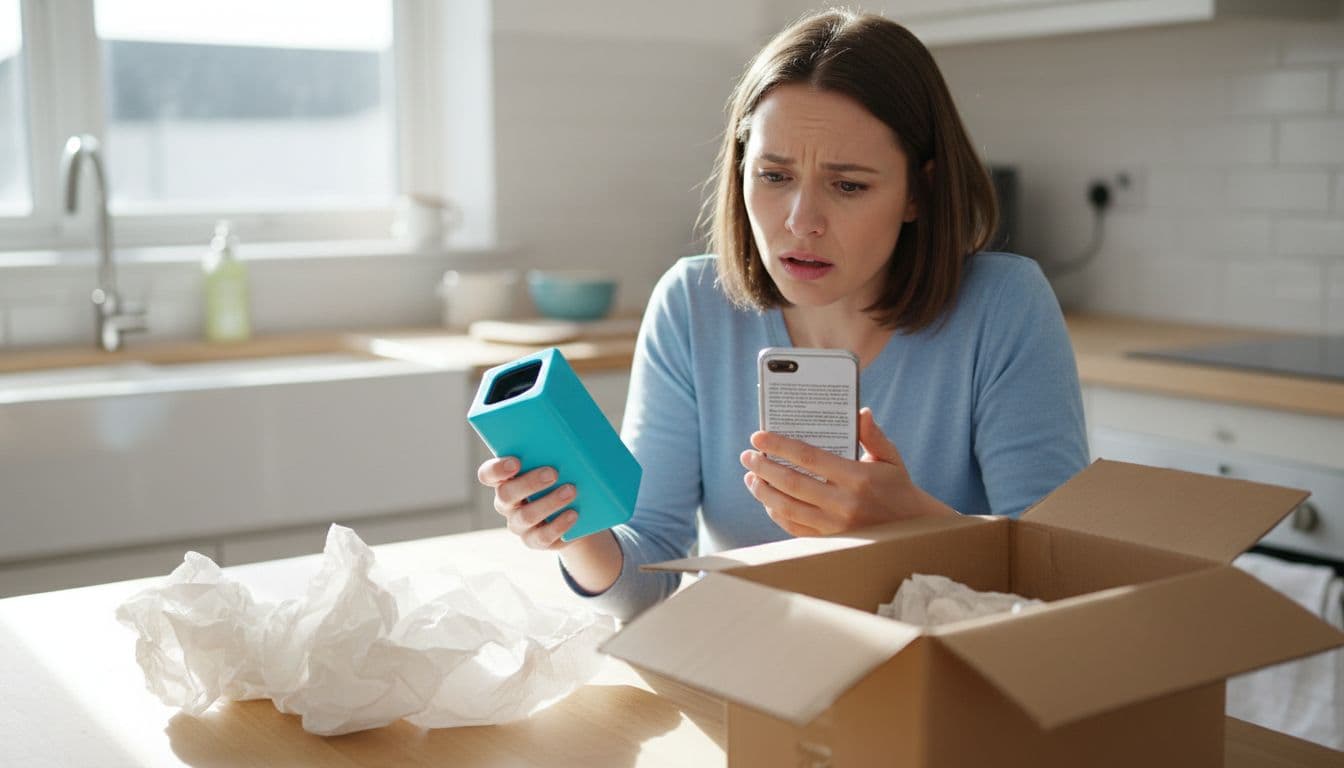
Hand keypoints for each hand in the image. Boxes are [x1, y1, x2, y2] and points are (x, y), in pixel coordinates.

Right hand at [476, 456, 578, 549]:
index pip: (488, 474)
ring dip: (549, 502)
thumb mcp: (555, 465)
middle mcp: (506, 503)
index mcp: (505, 479)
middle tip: (553, 473)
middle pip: (506, 494)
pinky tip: (573, 514)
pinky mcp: (534, 540)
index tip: (516, 462)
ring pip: (526, 516)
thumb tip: (570, 441)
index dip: (497, 469)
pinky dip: (558, 525)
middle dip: (529, 483)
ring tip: (571, 491)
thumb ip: (551, 454)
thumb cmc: (561, 479)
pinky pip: (542, 536)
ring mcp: (518, 524)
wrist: (574, 512)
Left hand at [740, 407, 955, 535]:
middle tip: (747, 456)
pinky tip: (767, 500)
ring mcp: (835, 525)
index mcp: (857, 477)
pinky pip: (795, 527)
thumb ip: (873, 434)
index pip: (809, 457)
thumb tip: (861, 412)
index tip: (758, 436)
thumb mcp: (890, 457)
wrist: (911, 527)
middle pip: (792, 483)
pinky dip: (776, 513)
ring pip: (788, 508)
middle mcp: (843, 503)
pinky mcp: (830, 540)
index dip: (780, 446)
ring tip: (751, 477)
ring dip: (763, 491)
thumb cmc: (897, 486)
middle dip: (764, 467)